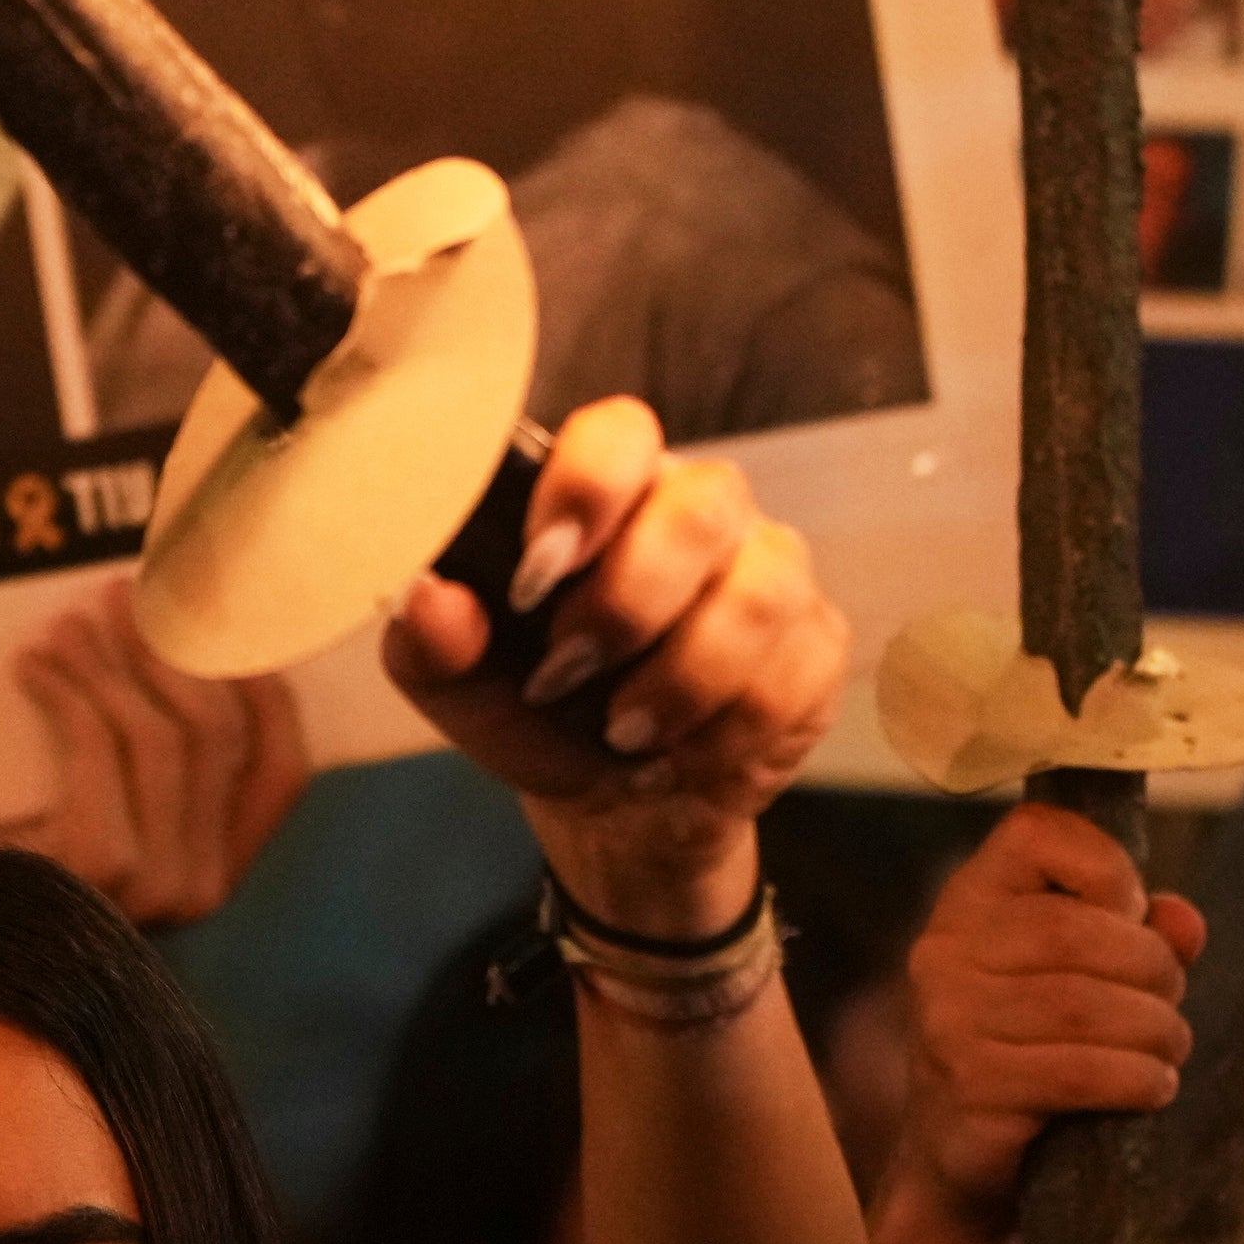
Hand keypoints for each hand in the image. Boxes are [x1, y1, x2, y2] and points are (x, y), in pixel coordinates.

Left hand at [5, 585, 306, 931]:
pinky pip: (95, 745)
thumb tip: (167, 657)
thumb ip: (152, 779)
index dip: (262, 688)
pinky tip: (29, 665)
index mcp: (222, 875)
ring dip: (108, 662)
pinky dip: (64, 691)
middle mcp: (203, 885)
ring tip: (64, 626)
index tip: (217, 624)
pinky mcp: (99, 865)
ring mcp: (156, 882)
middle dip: (167, 650)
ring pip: (157, 732)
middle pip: (214, 732)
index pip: (283, 771)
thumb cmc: (22, 883)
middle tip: (117, 597)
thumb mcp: (106, 830)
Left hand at [386, 400, 844, 943]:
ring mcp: (771, 573)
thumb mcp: (465, 688)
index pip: (619, 433)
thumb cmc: (541, 713)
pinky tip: (680, 757)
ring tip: (622, 734)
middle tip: (566, 676)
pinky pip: (794, 672)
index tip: (533, 577)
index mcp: (610, 495)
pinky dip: (726, 732)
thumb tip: (427, 598)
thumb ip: (433, 641)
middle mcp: (700, 512)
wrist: (618, 810)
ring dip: (682, 679)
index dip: (585, 490)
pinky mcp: (817, 645)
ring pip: (760, 593)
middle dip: (628, 603)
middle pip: (700, 508)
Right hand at [890, 802, 1199, 1243]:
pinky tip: (1152, 1086)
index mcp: (970, 899)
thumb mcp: (1083, 976)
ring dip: (1155, 1030)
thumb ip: (1138, 937)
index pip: (1035, 834)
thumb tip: (1184, 923)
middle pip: (1077, 931)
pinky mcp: (969, 1087)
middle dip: (1152, 969)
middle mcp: (945, 949)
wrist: (959, 1156)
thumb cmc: (1033, 1047)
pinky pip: (1079, 1072)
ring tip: (1170, 1049)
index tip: (1133, 913)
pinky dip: (1136, 1078)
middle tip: (1171, 1002)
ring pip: (1084, 1005)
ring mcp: (948, 1020)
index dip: (1107, 867)